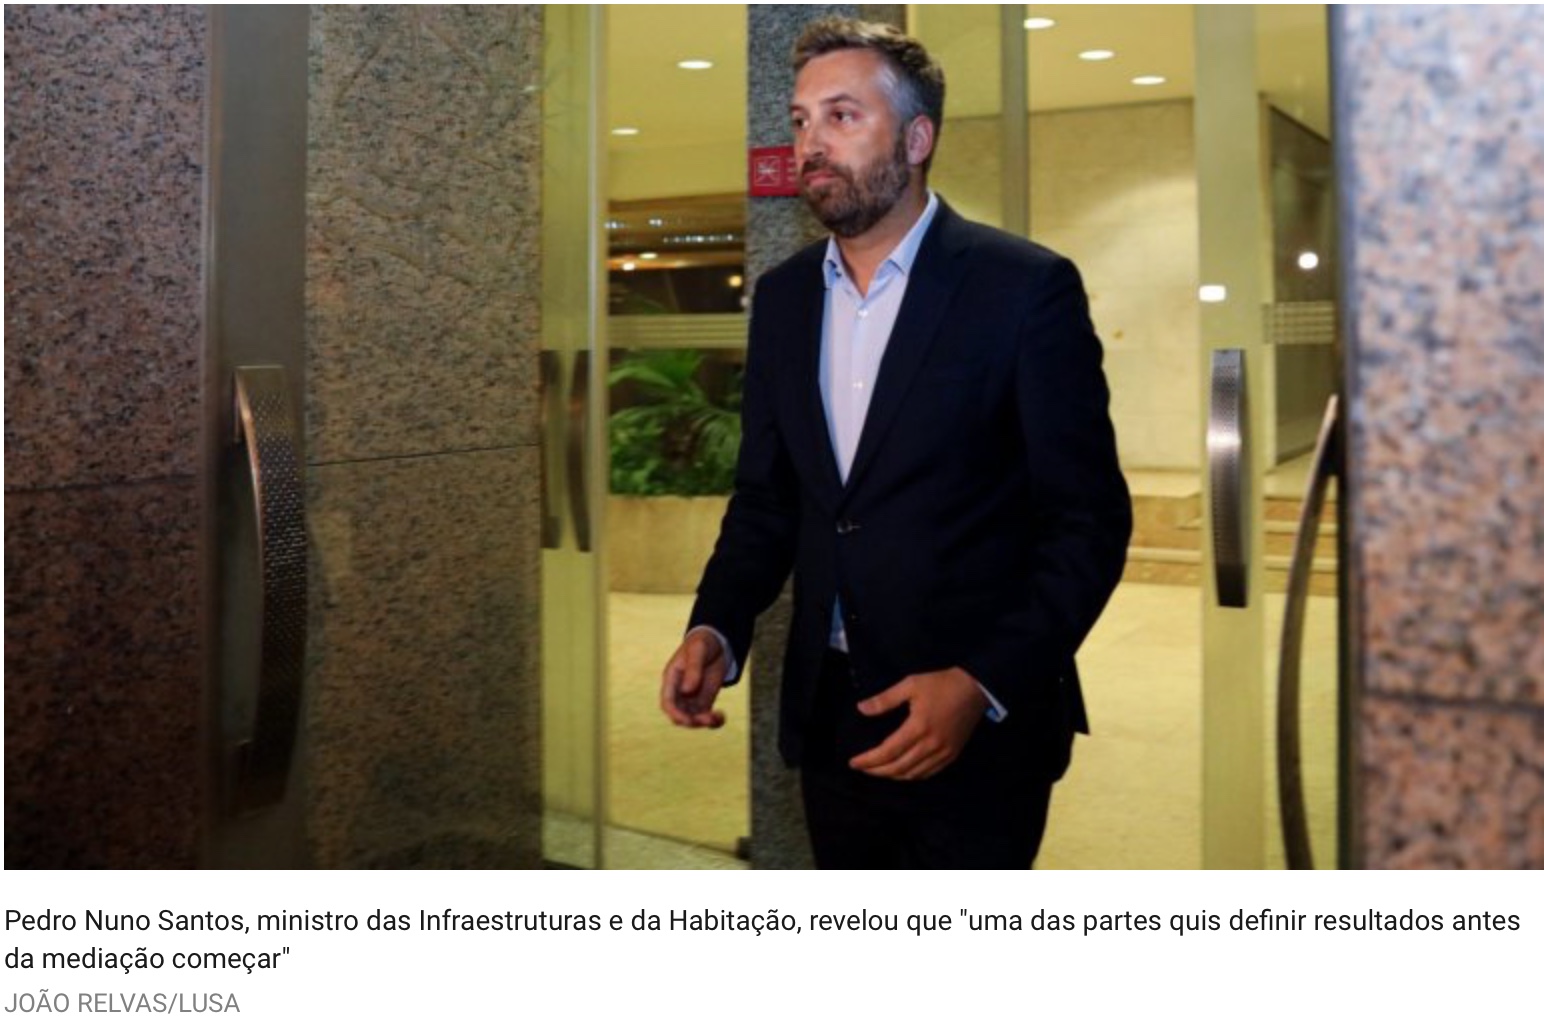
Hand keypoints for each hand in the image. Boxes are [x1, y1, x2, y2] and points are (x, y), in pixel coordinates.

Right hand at [660, 628, 728, 728]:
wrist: (716, 642)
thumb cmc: (702, 643)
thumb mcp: (698, 650)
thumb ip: (693, 669)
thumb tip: (686, 690)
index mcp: (672, 679)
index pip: (667, 702)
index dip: (675, 714)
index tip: (687, 720)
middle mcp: (679, 692)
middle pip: (679, 715)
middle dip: (691, 721)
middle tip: (707, 719)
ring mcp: (692, 698)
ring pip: (692, 719)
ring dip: (703, 723)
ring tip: (717, 718)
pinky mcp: (704, 700)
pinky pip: (705, 716)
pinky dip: (713, 721)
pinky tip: (721, 717)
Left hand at [848, 667, 988, 779]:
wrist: (976, 689)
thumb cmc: (942, 685)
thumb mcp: (910, 684)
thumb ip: (885, 699)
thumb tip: (861, 709)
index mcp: (918, 728)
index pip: (887, 752)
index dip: (868, 760)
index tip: (853, 762)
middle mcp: (930, 745)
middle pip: (898, 768)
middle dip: (876, 771)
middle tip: (862, 768)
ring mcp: (943, 753)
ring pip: (912, 774)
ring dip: (892, 776)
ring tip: (878, 771)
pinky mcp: (952, 755)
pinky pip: (928, 773)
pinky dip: (911, 776)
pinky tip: (902, 772)